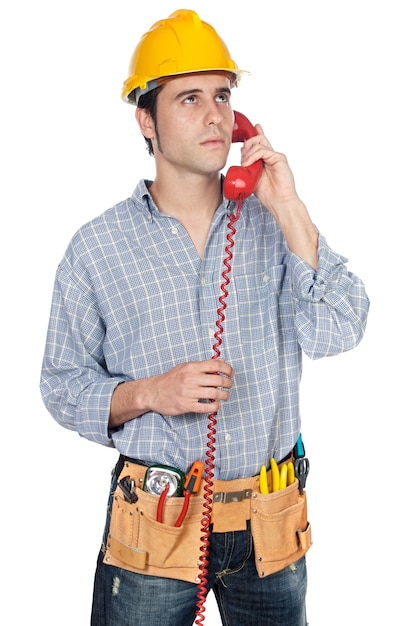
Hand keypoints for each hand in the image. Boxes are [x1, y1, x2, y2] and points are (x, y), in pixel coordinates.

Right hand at [109, 359, 233, 428]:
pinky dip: (215, 406)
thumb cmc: (171, 379)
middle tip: (229, 385)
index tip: (231, 373)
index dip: (227, 369)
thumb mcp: (185, 367)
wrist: (153, 392)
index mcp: (191, 367)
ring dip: (224, 395)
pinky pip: (205, 407)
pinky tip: (216, 405)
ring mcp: (187, 393)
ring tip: (225, 396)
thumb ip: (203, 365)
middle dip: (228, 383)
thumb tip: (222, 362)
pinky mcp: (185, 405)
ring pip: (214, 394)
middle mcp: (189, 379)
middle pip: (217, 380)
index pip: (215, 365)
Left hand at [241, 123, 317, 268]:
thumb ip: (248, 166)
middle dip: (247, 144)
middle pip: (258, 139)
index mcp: (266, 159)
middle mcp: (271, 156)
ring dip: (248, 153)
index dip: (256, 134)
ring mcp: (276, 157)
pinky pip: (263, 151)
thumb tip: (242, 154)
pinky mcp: (279, 159)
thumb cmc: (268, 193)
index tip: (253, 128)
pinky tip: (248, 164)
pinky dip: (253, 156)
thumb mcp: (252, 177)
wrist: (279, 202)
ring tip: (244, 164)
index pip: (260, 142)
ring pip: (259, 144)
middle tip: (243, 157)